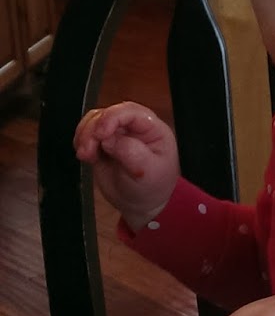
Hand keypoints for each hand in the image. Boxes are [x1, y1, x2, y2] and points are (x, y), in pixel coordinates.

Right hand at [74, 102, 179, 229]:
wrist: (142, 203)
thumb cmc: (152, 187)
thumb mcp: (148, 172)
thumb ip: (130, 152)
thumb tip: (108, 139)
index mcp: (152, 129)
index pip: (130, 112)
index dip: (112, 118)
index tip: (100, 134)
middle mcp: (134, 126)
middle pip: (108, 114)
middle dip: (93, 129)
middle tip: (87, 151)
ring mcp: (117, 133)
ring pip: (94, 120)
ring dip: (84, 135)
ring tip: (85, 156)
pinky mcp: (101, 143)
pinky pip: (86, 132)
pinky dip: (81, 141)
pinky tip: (85, 155)